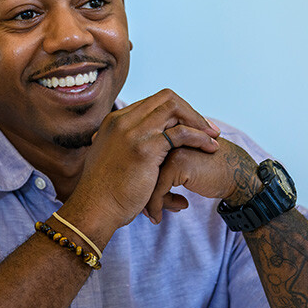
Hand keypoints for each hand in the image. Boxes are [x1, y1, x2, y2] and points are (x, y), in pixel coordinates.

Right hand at [66, 89, 220, 234]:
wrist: (94, 209)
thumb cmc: (105, 193)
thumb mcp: (112, 160)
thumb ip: (126, 149)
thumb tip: (145, 153)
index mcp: (115, 121)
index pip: (152, 103)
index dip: (177, 111)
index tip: (192, 126)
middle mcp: (123, 121)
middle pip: (166, 98)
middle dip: (191, 111)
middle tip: (208, 129)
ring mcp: (133, 132)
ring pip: (174, 108)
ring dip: (198, 121)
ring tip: (213, 137)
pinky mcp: (145, 148)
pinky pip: (180, 132)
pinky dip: (199, 137)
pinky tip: (209, 148)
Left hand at [143, 138, 261, 223]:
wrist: (238, 176)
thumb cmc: (214, 173)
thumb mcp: (185, 169)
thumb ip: (165, 172)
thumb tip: (144, 194)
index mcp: (167, 136)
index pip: (143, 162)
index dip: (143, 184)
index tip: (145, 204)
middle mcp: (167, 139)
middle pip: (143, 170)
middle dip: (144, 194)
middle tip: (146, 213)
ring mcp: (171, 150)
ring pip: (147, 180)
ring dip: (150, 203)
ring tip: (155, 216)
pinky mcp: (177, 164)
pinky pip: (157, 189)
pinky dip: (156, 206)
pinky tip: (162, 217)